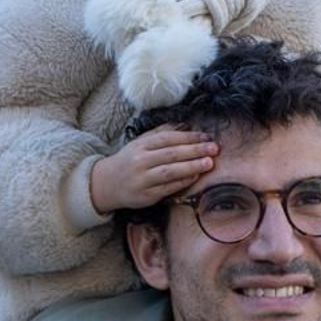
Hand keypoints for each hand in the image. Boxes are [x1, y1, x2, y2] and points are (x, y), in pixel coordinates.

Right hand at [89, 125, 215, 213]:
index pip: (168, 138)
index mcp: (141, 145)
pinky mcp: (146, 195)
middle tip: (214, 148)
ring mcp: (143, 179)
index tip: (206, 136)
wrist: (106, 184)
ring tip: (209, 163)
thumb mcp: (141, 142)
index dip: (189, 137)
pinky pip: (168, 188)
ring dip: (192, 167)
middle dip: (195, 150)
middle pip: (171, 154)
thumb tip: (186, 125)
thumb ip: (161, 132)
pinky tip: (196, 177)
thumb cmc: (129, 161)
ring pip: (170, 171)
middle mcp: (141, 161)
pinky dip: (183, 182)